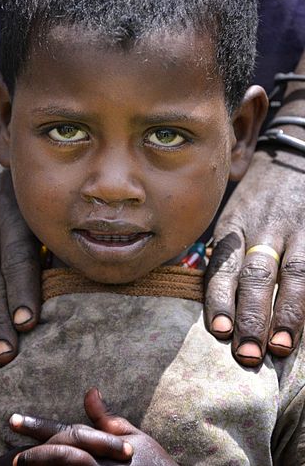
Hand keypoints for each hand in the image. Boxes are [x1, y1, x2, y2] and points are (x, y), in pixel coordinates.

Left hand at [7, 388, 177, 464]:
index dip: (37, 426)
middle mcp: (98, 463)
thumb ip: (107, 418)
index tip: (13, 421)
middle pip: (60, 454)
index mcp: (102, 444)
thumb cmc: (154, 463)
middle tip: (13, 458)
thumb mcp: (133, 436)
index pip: (65, 431)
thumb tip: (90, 391)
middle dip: (34, 453)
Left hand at [205, 146, 304, 366]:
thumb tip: (215, 299)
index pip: (224, 265)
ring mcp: (298, 229)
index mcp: (234, 225)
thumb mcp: (235, 215)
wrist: (293, 156)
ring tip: (282, 347)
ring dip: (287, 313)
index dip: (220, 298)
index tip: (220, 331)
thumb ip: (227, 252)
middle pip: (256, 275)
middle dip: (251, 316)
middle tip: (247, 354)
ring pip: (293, 274)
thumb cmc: (258, 198)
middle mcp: (264, 228)